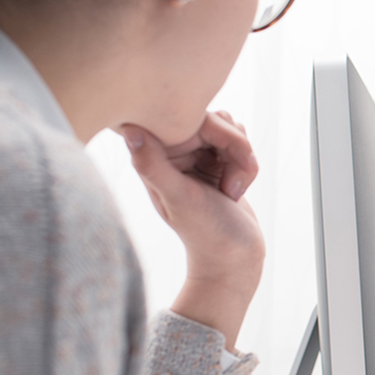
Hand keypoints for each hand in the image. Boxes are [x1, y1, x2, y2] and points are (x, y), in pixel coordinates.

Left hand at [121, 111, 265, 349]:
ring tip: (233, 190)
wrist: (234, 257)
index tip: (217, 157)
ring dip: (242, 159)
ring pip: (232, 131)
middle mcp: (174, 153)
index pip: (188, 118)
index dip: (211, 130)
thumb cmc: (205, 233)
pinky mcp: (219, 163)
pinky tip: (237, 189)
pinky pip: (240, 144)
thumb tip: (128, 129)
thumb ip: (153, 165)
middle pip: (215, 120)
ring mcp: (198, 157)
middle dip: (234, 149)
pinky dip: (247, 165)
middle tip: (231, 185)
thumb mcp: (179, 198)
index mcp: (156, 157)